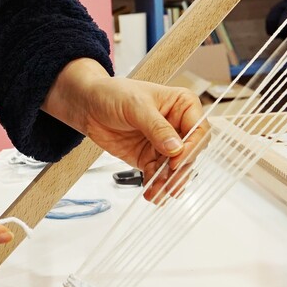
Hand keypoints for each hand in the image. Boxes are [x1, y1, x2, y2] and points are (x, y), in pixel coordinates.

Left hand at [47, 59, 207, 194]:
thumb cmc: (114, 93)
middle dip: (179, 170)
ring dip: (168, 182)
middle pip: (189, 153)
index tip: (177, 160)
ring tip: (158, 192)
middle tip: (168, 182)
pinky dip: (155, 185)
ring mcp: (164, 144)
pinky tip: (152, 192)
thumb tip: (175, 147)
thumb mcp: (137, 106)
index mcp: (182, 105)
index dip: (192, 147)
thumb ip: (157, 127)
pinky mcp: (149, 157)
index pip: (199, 130)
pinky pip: (157, 174)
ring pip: (174, 168)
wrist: (88, 105)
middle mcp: (177, 126)